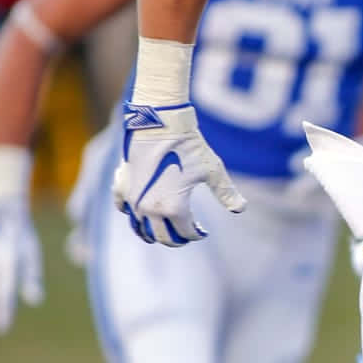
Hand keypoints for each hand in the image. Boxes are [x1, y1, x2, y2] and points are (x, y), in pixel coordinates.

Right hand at [111, 102, 245, 246]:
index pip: (185, 233)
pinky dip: (131, 213)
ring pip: (139, 228)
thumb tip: (241, 208)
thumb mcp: (212, 170)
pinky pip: (122, 207)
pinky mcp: (122, 185)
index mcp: (174, 208)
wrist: (160, 124)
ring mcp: (132, 199)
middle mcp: (150, 209)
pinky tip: (138, 212)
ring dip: (151, 233)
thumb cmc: (189, 146)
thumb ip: (226, 192)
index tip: (203, 232)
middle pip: (162, 236)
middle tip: (185, 236)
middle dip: (175, 239)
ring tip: (162, 231)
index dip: (196, 235)